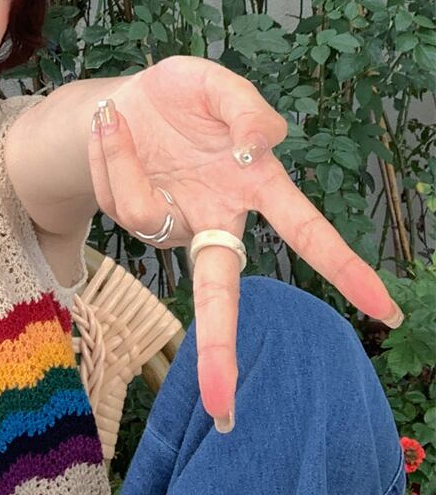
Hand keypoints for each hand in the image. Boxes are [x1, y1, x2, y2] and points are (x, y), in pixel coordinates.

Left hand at [87, 55, 403, 430]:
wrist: (121, 100)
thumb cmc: (180, 98)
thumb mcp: (214, 85)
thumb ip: (245, 107)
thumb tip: (257, 147)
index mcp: (253, 188)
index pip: (306, 233)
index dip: (343, 269)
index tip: (385, 312)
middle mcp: (214, 217)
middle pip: (219, 291)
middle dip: (218, 348)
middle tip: (222, 409)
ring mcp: (168, 222)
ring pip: (145, 214)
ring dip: (125, 160)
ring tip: (120, 119)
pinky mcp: (127, 218)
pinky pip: (116, 197)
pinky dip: (109, 157)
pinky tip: (111, 132)